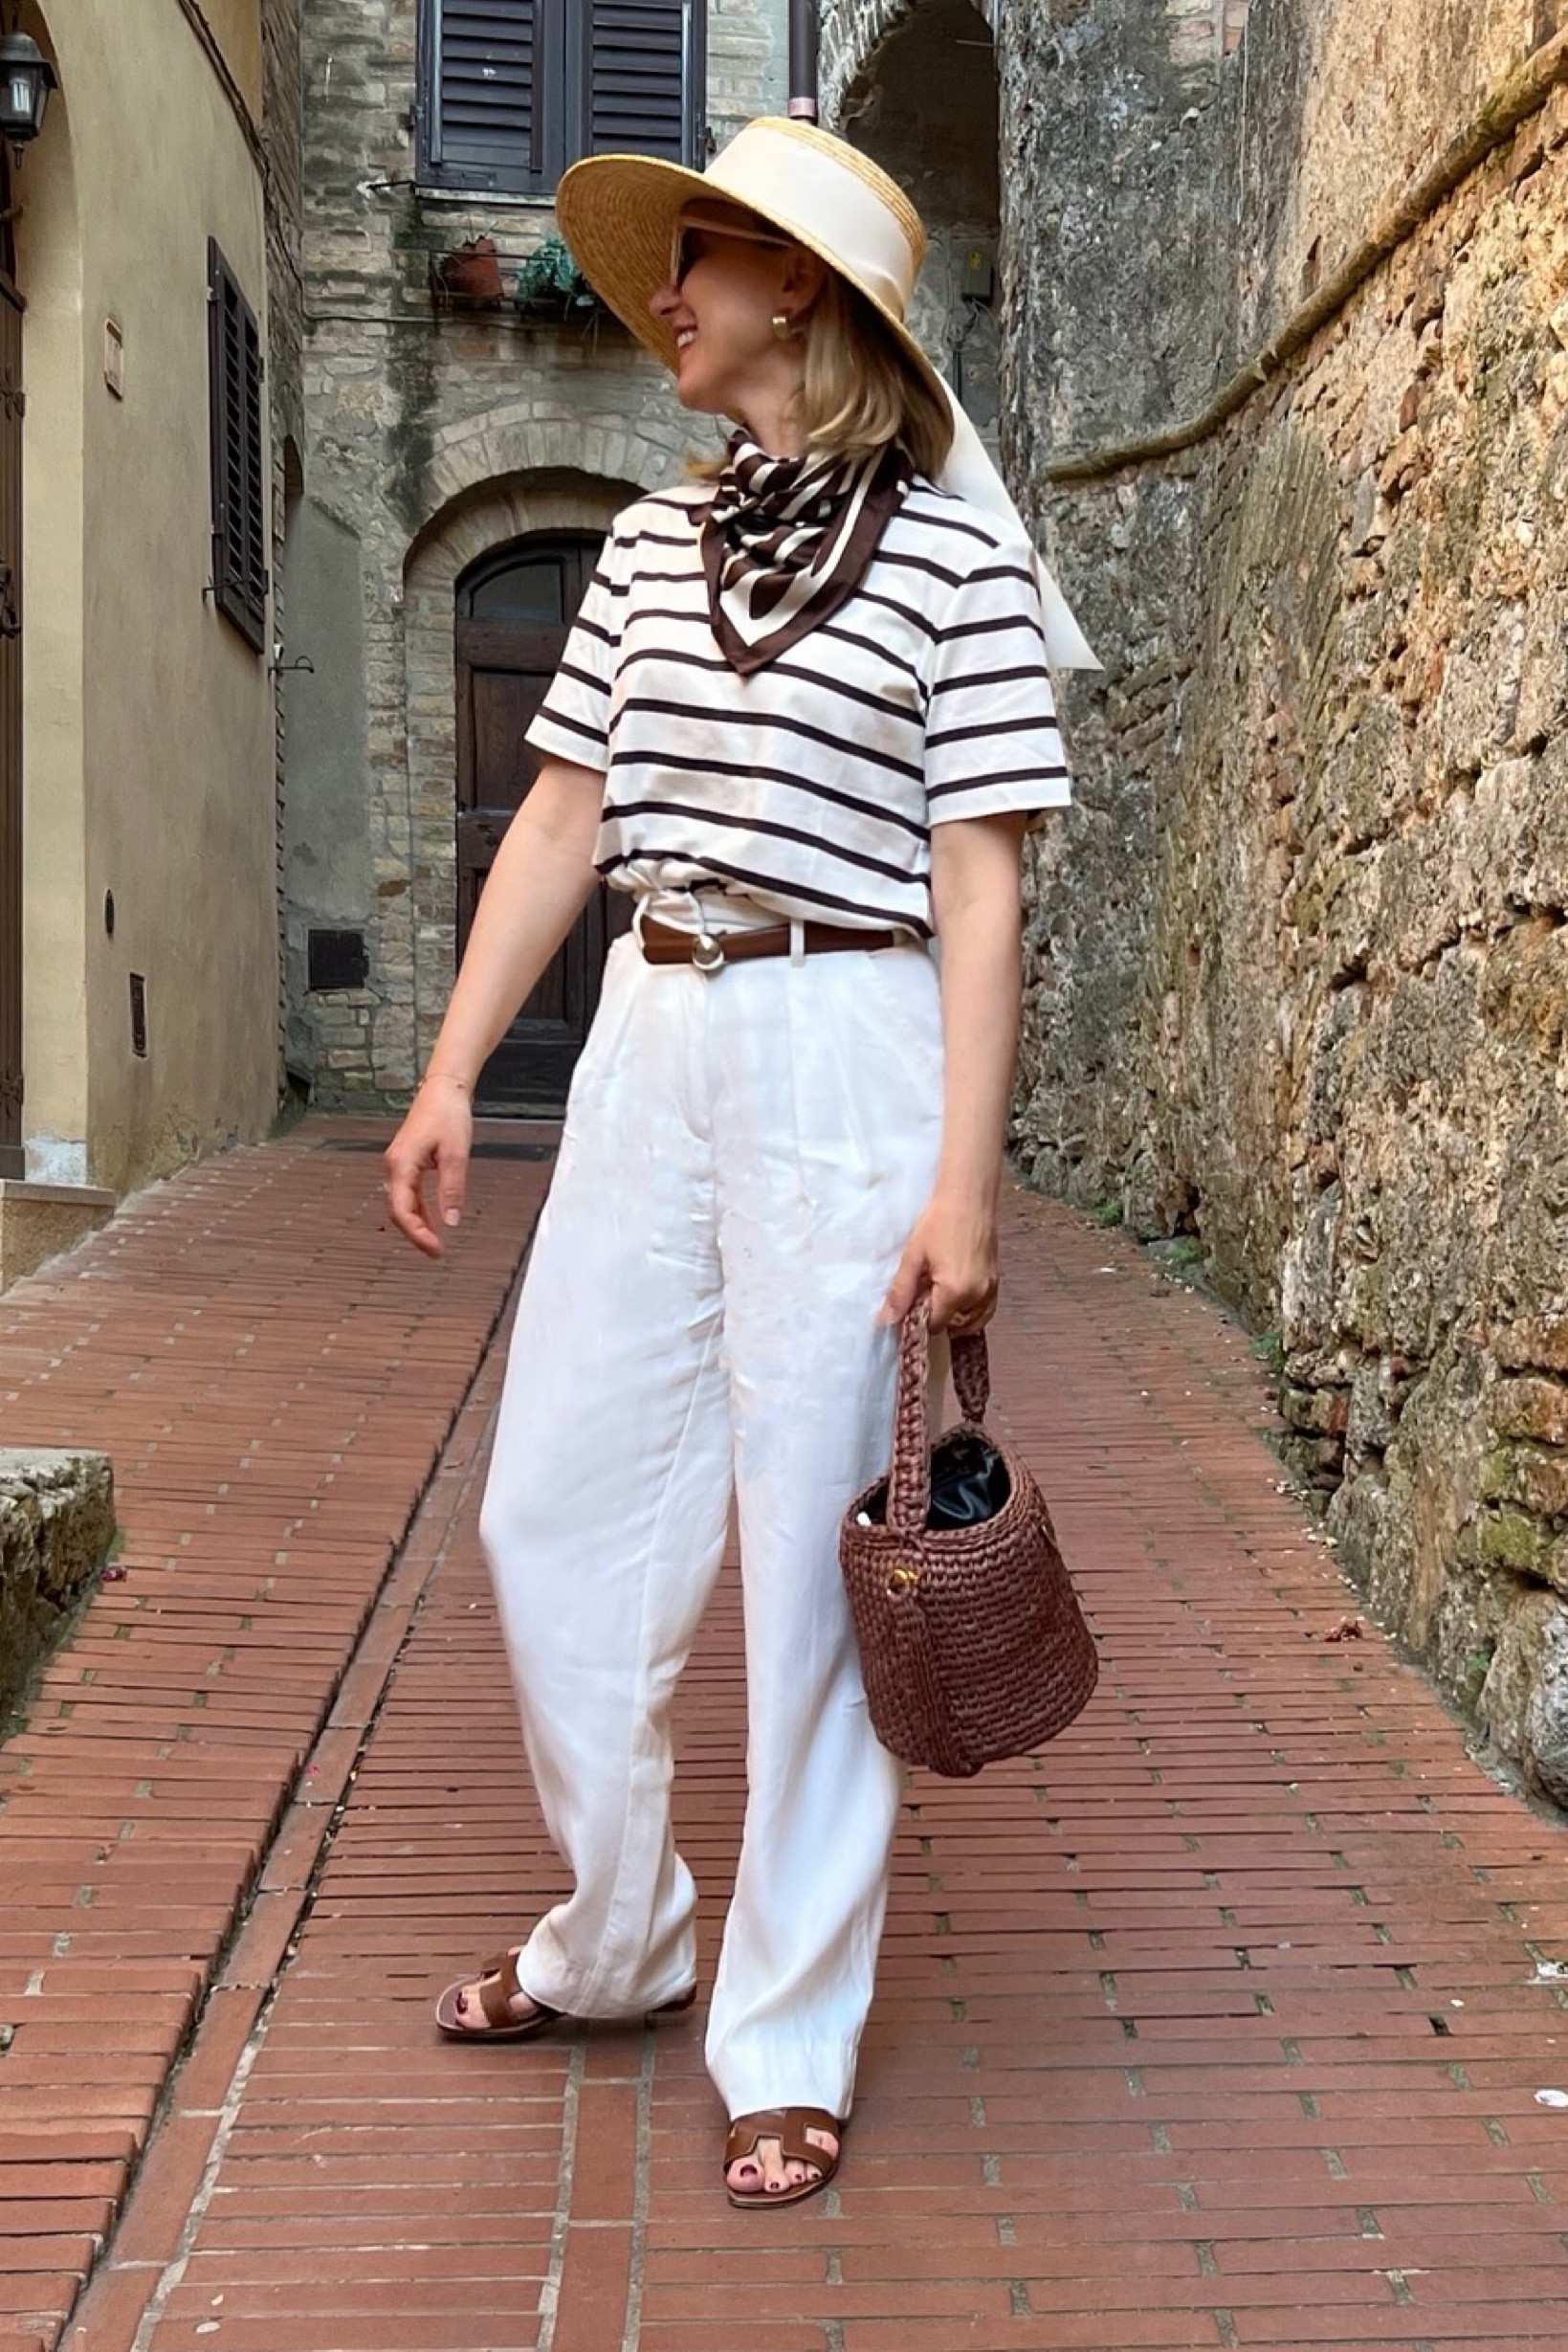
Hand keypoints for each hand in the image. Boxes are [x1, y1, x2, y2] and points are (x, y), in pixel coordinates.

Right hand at [383, 1075, 472, 1259]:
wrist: (443, 1089)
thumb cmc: (447, 1113)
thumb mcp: (455, 1154)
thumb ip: (452, 1189)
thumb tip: (451, 1220)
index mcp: (402, 1164)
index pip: (402, 1211)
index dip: (417, 1234)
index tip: (435, 1249)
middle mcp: (394, 1166)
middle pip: (398, 1211)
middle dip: (416, 1235)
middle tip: (436, 1253)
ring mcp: (398, 1164)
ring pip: (402, 1204)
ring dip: (417, 1225)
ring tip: (435, 1244)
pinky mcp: (407, 1162)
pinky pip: (408, 1194)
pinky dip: (419, 1211)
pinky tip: (432, 1221)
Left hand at [876, 1193, 998, 1333]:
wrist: (968, 1195)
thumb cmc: (940, 1219)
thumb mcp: (913, 1256)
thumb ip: (900, 1292)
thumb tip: (885, 1320)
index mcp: (955, 1291)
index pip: (933, 1325)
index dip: (916, 1322)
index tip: (906, 1310)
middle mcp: (977, 1295)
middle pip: (951, 1324)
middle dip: (934, 1317)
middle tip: (919, 1297)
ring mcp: (990, 1289)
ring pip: (969, 1321)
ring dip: (952, 1316)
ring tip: (935, 1296)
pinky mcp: (996, 1280)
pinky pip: (984, 1310)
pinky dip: (970, 1312)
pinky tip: (955, 1299)